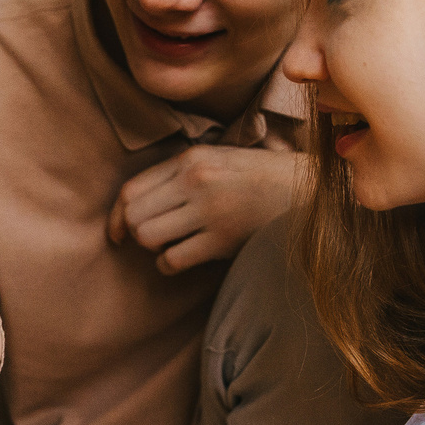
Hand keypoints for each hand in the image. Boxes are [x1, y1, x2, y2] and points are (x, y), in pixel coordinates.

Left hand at [106, 144, 299, 274]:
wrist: (308, 192)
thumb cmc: (260, 178)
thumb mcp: (219, 159)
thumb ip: (180, 174)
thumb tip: (135, 204)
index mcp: (191, 158)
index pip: (131, 190)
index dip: (116, 216)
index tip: (116, 233)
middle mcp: (196, 181)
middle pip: (134, 215)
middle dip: (135, 233)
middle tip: (151, 238)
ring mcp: (209, 210)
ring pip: (148, 237)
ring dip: (154, 248)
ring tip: (171, 245)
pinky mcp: (223, 239)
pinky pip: (173, 259)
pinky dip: (169, 265)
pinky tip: (181, 260)